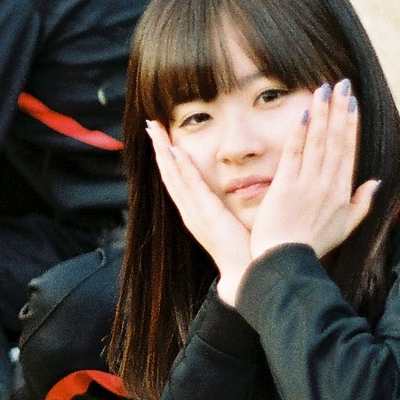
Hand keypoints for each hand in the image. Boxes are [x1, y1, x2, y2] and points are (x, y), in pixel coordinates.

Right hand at [146, 120, 252, 305]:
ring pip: (174, 176)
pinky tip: (175, 151)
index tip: (162, 137)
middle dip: (159, 149)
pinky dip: (181, 168)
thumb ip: (226, 211)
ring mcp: (195, 213)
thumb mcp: (231, 225)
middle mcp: (189, 212)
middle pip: (169, 174)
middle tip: (151, 125)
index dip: (167, 158)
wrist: (247, 274)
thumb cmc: (245, 252)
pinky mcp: (206, 214)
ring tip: (156, 130)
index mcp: (195, 213)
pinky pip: (190, 186)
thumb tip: (232, 199)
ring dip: (164, 152)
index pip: (177, 180)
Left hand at [245, 80, 380, 263]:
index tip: (352, 102)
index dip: (351, 124)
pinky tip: (304, 113)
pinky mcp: (286, 186)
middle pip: (335, 140)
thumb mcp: (345, 227)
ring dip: (322, 113)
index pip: (348, 150)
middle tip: (342, 84)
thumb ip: (362, 203)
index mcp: (342, 191)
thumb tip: (375, 182)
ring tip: (324, 89)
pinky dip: (300, 133)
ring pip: (318, 142)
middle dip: (339, 110)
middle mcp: (327, 184)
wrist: (287, 260)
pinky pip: (295, 154)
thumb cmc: (314, 244)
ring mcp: (307, 184)